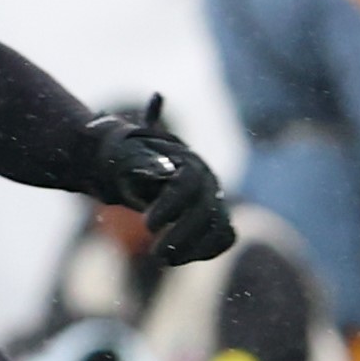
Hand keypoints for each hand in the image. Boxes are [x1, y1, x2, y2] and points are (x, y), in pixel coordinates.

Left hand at [88, 105, 235, 263]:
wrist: (151, 173)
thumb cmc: (137, 162)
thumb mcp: (134, 151)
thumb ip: (143, 140)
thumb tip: (156, 100)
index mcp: (189, 163)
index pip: (187, 185)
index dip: (169, 206)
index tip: (146, 224)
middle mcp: (209, 181)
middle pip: (204, 211)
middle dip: (180, 235)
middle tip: (155, 253)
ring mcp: (217, 201)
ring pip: (217, 227)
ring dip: (193, 248)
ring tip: (163, 260)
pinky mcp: (220, 220)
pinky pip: (224, 238)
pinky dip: (207, 250)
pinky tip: (181, 258)